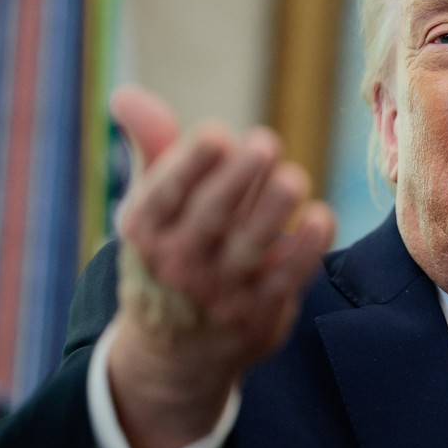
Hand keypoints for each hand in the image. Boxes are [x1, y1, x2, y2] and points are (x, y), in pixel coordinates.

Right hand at [105, 85, 335, 447]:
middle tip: (266, 142)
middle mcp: (179, 264)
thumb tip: (126, 93)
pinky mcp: (259, 312)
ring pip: (248, 248)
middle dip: (238, 179)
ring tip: (294, 178)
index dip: (188, 163)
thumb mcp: (153, 207)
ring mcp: (220, 292)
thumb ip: (153, 147)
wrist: (176, 354)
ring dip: (273, 211)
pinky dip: (305, 249)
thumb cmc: (170, 255)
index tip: (216, 133)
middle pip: (209, 217)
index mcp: (146, 232)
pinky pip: (286, 278)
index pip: (164, 195)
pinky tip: (320, 217)